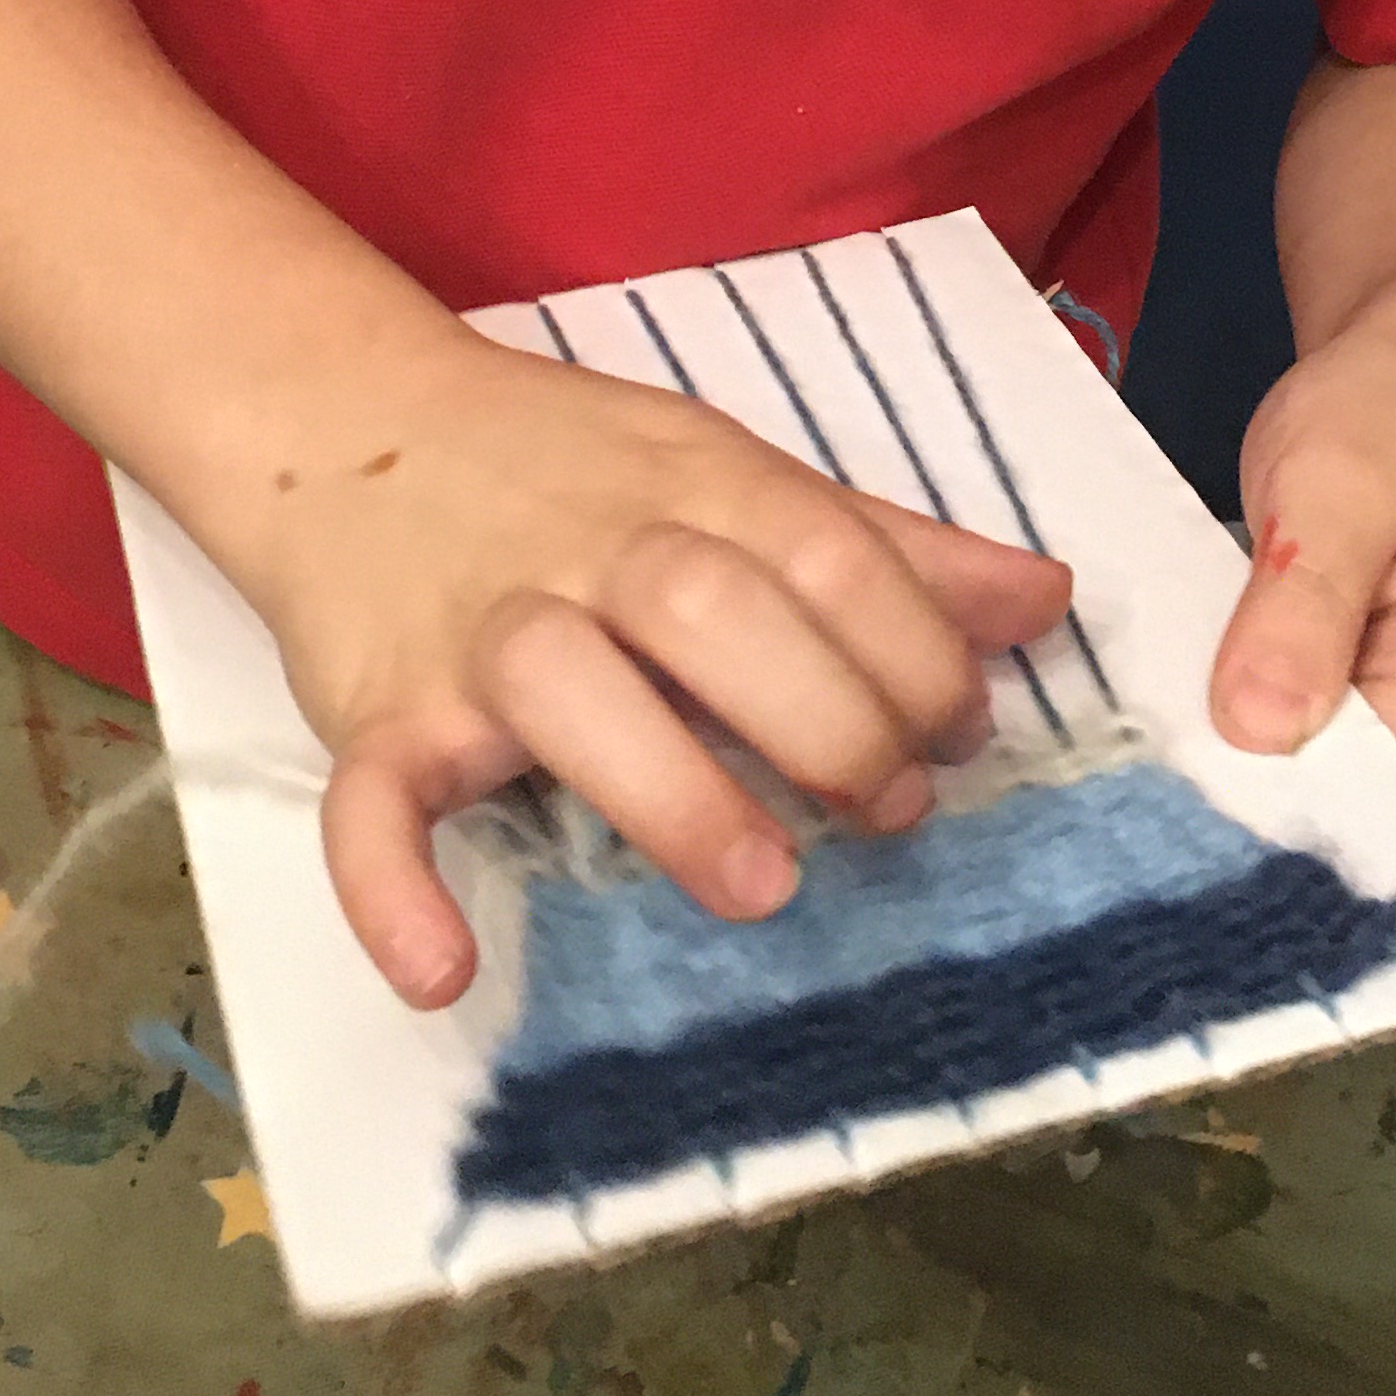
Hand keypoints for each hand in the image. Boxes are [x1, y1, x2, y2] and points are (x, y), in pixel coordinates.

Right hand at [226, 322, 1071, 1008]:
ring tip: (761, 885)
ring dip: (668, 791)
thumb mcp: (733, 474)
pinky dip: (391, 889)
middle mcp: (587, 551)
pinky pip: (365, 804)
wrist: (350, 425)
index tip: (959, 735)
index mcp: (693, 487)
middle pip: (711, 611)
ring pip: (561, 689)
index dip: (913, 649)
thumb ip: (886, 547)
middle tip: (886, 811)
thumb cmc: (575, 474)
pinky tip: (441, 971)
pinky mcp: (375, 714)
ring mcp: (476, 633)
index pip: (822, 552)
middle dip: (823, 717)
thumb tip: (1045, 602)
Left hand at [1208, 268, 1395, 803]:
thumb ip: (1303, 602)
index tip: (1158, 771)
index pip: (1366, 794)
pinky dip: (1272, 749)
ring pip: (1337, 803)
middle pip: (1353, 812)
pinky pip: (1336, 772)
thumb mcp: (1330, 480)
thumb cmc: (1386, 413)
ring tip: (1165, 730)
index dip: (1262, 790)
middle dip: (1251, 788)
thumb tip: (1260, 733)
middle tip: (1139, 749)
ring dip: (1254, 771)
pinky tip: (1209, 717)